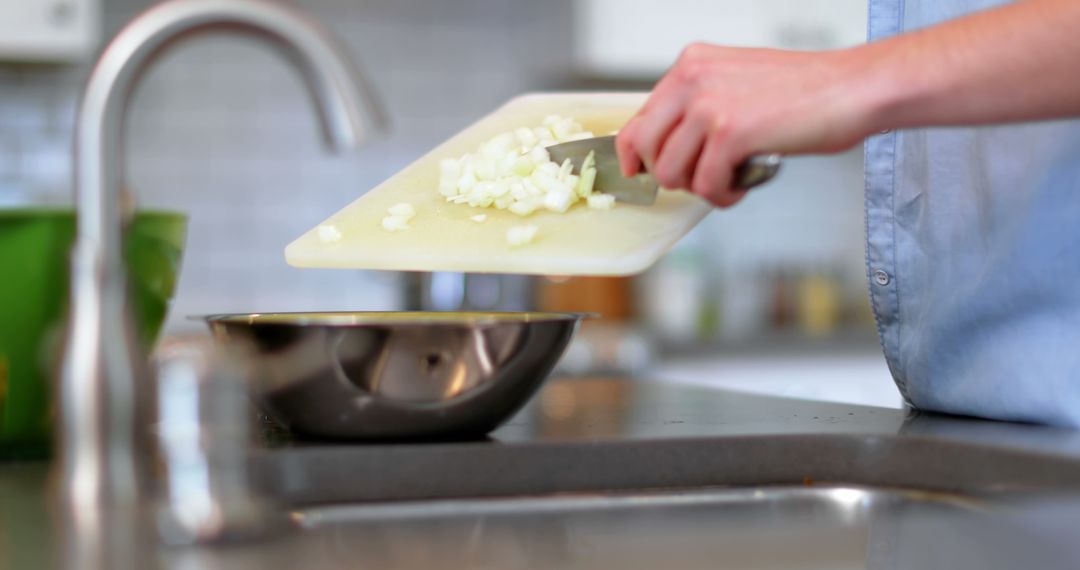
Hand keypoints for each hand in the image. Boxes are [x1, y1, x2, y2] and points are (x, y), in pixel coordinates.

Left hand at [616, 43, 876, 206]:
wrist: (853, 87)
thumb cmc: (806, 90)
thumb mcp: (736, 83)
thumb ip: (698, 106)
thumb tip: (668, 144)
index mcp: (691, 64)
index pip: (638, 118)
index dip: (635, 154)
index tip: (641, 172)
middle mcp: (693, 79)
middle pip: (646, 148)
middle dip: (669, 174)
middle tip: (699, 178)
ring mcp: (710, 105)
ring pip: (670, 172)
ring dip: (699, 188)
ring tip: (728, 181)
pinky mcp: (731, 133)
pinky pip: (705, 185)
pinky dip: (722, 197)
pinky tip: (741, 187)